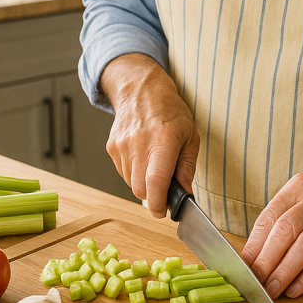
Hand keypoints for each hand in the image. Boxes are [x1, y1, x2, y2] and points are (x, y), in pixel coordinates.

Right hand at [100, 53, 198, 217]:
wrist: (141, 91)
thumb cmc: (170, 112)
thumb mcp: (190, 136)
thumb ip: (187, 167)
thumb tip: (186, 193)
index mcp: (163, 140)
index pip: (156, 181)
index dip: (159, 203)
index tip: (164, 211)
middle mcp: (139, 144)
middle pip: (140, 189)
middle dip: (153, 197)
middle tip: (165, 191)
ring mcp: (122, 146)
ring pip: (130, 184)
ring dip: (143, 184)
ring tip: (155, 166)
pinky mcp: (112, 148)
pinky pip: (123, 173)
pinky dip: (134, 174)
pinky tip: (143, 158)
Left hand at [241, 172, 302, 298]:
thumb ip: (281, 222)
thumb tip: (251, 257)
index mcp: (298, 187)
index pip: (269, 217)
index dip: (253, 245)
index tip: (241, 268)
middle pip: (285, 230)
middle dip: (266, 260)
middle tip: (253, 283)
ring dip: (285, 271)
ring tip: (271, 290)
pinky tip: (295, 289)